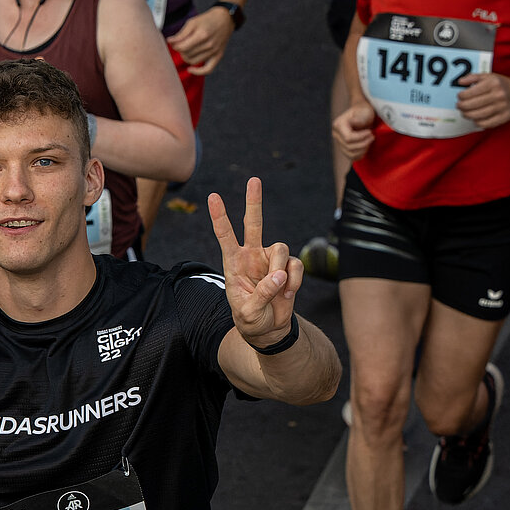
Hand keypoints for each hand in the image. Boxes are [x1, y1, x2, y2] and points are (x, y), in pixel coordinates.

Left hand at [168, 6, 235, 73]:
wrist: (225, 19)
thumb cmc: (207, 20)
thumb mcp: (192, 22)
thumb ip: (180, 34)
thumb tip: (169, 41)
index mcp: (202, 35)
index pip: (182, 48)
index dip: (175, 46)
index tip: (175, 42)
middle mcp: (209, 45)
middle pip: (186, 55)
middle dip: (180, 50)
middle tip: (181, 44)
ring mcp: (214, 51)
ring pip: (193, 62)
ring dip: (186, 57)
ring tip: (187, 50)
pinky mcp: (218, 56)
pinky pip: (208, 70)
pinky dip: (198, 72)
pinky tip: (190, 69)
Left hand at [208, 177, 301, 348]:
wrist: (269, 329)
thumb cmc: (251, 320)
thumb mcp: (249, 313)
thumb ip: (262, 294)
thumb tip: (278, 274)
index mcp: (233, 264)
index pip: (225, 236)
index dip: (220, 217)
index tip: (213, 196)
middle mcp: (251, 256)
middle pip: (254, 223)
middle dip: (254, 202)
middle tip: (254, 179)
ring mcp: (270, 260)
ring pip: (281, 247)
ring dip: (281, 269)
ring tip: (279, 289)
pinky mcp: (288, 266)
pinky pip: (295, 265)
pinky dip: (294, 280)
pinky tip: (287, 294)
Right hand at [332, 100, 375, 160]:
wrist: (363, 113)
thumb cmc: (364, 111)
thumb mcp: (363, 112)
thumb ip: (359, 117)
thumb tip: (353, 122)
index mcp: (338, 125)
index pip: (348, 138)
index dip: (361, 137)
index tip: (370, 132)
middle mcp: (336, 134)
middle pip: (349, 147)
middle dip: (364, 143)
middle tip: (372, 136)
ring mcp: (339, 142)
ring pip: (350, 153)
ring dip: (363, 150)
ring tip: (370, 141)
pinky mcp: (344, 148)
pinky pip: (351, 157)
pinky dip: (360, 155)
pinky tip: (367, 147)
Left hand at [454, 71, 509, 129]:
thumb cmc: (500, 85)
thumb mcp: (488, 76)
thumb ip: (472, 77)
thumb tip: (460, 81)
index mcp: (493, 84)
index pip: (468, 93)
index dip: (460, 96)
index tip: (459, 96)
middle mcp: (498, 95)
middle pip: (470, 105)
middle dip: (461, 106)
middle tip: (459, 105)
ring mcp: (502, 107)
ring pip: (476, 116)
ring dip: (466, 115)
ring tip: (465, 111)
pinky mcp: (504, 117)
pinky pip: (484, 124)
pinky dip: (477, 122)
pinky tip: (475, 117)